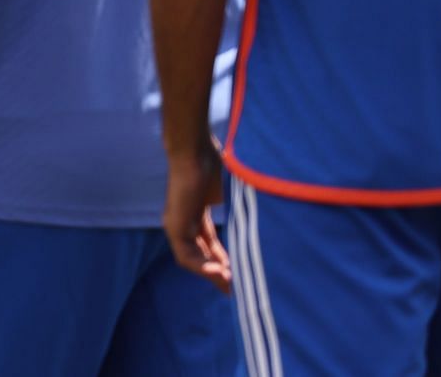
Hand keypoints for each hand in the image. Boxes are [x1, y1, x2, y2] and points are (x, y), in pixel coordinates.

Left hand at [163, 141, 229, 292]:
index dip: (224, 260)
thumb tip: (266, 216)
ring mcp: (176, 225)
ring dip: (212, 274)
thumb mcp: (228, 193)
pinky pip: (185, 256)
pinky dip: (202, 267)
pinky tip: (220, 271)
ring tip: (231, 283)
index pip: (208, 245)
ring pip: (192, 260)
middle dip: (219, 273)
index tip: (239, 274)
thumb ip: (238, 209)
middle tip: (236, 289)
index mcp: (195, 214)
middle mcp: (183, 222)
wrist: (195, 151)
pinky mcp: (174, 226)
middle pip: (200, 256)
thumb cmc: (213, 163)